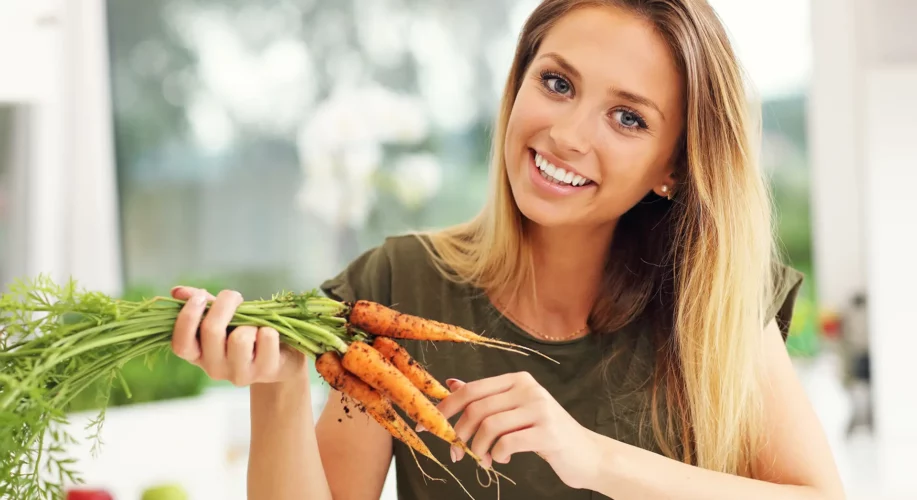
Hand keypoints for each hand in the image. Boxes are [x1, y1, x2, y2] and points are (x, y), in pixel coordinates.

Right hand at [170, 286, 308, 385]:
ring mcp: (240, 373)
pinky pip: (266, 338)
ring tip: (256, 325)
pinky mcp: (266, 371)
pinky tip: (272, 335)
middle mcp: (215, 368)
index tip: (200, 298)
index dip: (187, 319)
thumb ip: (203, 305)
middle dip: (224, 305)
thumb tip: (178, 291)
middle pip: (211, 330)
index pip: (181, 344)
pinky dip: (270, 328)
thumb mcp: (224, 317)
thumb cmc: (248, 331)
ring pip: (240, 338)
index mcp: (199, 355)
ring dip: (250, 322)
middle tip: (235, 296)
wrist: (284, 354)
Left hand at [435, 372, 600, 488]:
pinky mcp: (547, 432)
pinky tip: (500, 460)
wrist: (586, 454)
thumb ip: (486, 397)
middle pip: (477, 408)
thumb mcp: (516, 411)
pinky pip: (507, 443)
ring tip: (482, 460)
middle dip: (459, 434)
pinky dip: (497, 455)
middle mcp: (528, 388)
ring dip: (478, 448)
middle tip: (455, 453)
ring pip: (489, 426)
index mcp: (517, 380)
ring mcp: (540, 409)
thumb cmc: (546, 433)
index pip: (471, 390)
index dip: (444, 409)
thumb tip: (451, 383)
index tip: (426, 427)